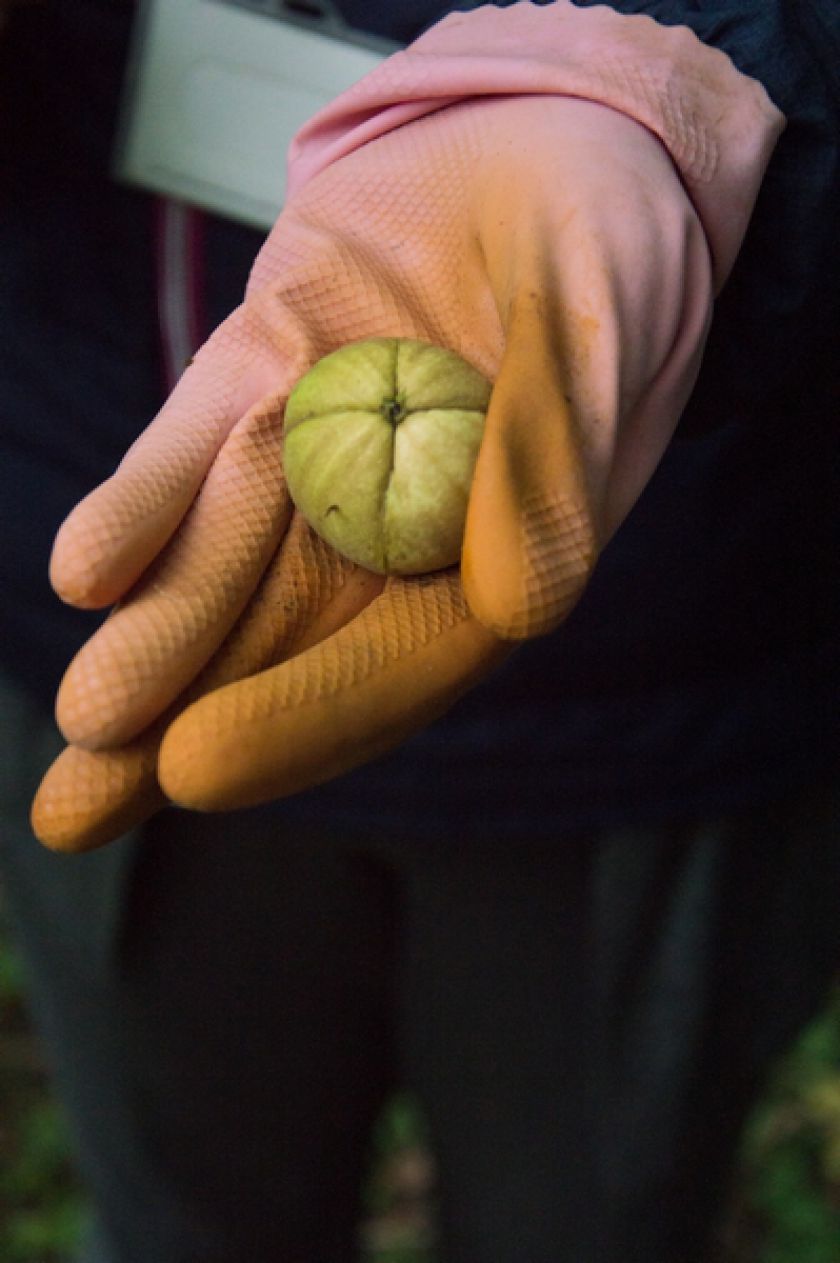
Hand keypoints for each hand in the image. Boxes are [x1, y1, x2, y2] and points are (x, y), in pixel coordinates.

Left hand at [33, 83, 716, 848]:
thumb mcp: (602, 325)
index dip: (307, 714)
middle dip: (188, 716)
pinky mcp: (264, 374)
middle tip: (82, 803)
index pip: (405, 656)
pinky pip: (197, 443)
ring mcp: (322, 450)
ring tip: (79, 723)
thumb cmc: (605, 236)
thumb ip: (557, 454)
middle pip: (292, 637)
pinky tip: (85, 572)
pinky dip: (144, 503)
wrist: (549, 135)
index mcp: (500, 545)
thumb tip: (512, 602)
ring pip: (229, 558)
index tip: (200, 766)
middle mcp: (401, 521)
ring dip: (151, 637)